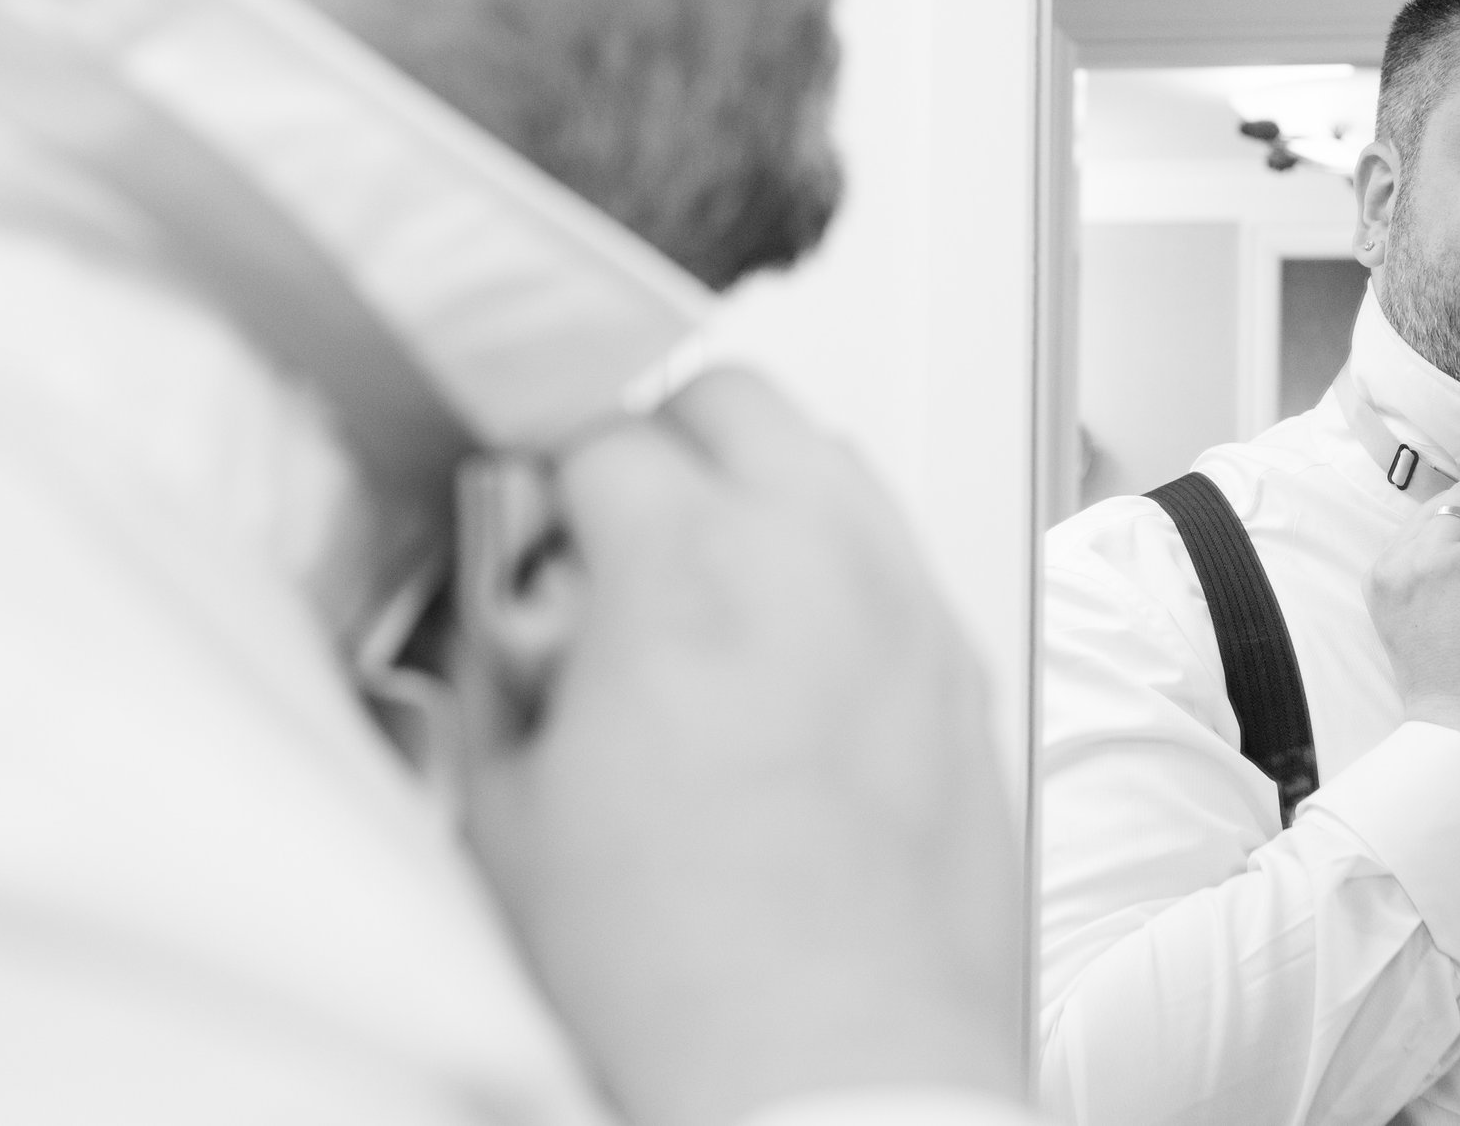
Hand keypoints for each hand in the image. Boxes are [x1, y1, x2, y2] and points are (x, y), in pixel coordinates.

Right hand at [449, 370, 1025, 1125]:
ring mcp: (905, 610)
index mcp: (685, 572)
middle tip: (612, 530)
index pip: (600, 436)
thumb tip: (502, 621)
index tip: (528, 526)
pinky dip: (839, 564)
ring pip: (834, 461)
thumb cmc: (681, 984)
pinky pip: (898, 557)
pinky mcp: (962, 676)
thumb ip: (497, 676)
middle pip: (735, 402)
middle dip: (662, 442)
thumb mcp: (509, 815)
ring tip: (706, 589)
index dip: (544, 479)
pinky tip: (791, 657)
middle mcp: (814, 561)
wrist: (830, 1081)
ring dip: (761, 487)